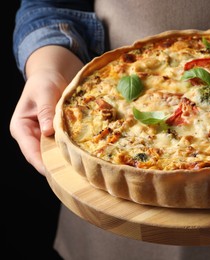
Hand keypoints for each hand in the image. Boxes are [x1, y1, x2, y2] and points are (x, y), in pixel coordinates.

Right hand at [9, 46, 82, 174]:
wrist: (52, 75)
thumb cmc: (44, 82)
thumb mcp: (44, 93)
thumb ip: (45, 111)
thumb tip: (47, 131)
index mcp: (21, 128)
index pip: (30, 151)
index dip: (42, 163)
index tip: (55, 172)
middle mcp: (31, 136)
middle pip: (42, 157)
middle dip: (57, 166)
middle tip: (74, 175)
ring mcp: (44, 136)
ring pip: (54, 154)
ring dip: (66, 160)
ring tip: (81, 170)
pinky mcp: (56, 135)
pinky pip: (63, 146)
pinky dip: (71, 151)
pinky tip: (84, 157)